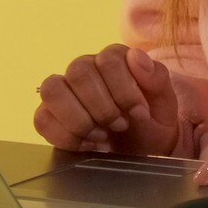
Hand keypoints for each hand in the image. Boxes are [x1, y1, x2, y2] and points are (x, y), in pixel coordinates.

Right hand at [33, 43, 182, 155]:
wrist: (141, 152)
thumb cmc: (151, 124)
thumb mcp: (165, 104)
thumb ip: (156, 77)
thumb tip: (135, 56)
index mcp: (112, 59)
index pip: (108, 59)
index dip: (125, 90)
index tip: (139, 114)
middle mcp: (83, 69)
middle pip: (79, 72)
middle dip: (103, 107)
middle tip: (121, 126)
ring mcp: (63, 91)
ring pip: (53, 89)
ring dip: (80, 119)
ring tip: (101, 136)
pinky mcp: (49, 115)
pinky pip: (42, 119)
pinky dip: (66, 137)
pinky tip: (87, 145)